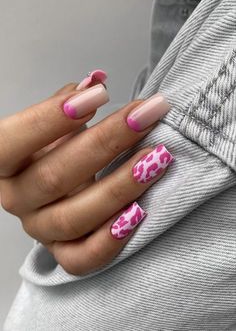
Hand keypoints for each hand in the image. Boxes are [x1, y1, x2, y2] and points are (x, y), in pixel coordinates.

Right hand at [0, 74, 172, 274]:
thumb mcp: (52, 123)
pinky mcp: (61, 251)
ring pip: (73, 217)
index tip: (99, 94)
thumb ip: (69, 101)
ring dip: (120, 187)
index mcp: (3, 162)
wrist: (49, 188)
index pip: (12, 142)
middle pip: (55, 176)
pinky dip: (110, 240)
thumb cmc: (51, 149)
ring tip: (157, 158)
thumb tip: (96, 79)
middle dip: (106, 142)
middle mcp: (15, 198)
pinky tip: (140, 212)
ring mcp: (38, 228)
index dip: (51, 118)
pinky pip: (82, 258)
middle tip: (145, 115)